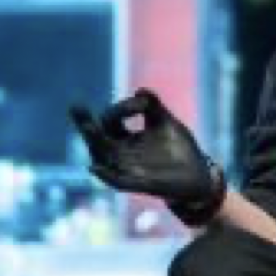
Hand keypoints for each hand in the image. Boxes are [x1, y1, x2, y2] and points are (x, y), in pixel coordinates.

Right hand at [69, 89, 216, 205]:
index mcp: (126, 138)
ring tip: (88, 126)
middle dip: (86, 123)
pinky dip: (106, 176)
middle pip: (97, 138)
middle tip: (75, 106)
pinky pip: (118, 182)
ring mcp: (129, 170)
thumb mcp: (166, 122)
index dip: (121, 109)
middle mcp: (121, 154)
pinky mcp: (141, 185)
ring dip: (95, 142)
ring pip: (104, 157)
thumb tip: (140, 90)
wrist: (199, 176)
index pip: (110, 121)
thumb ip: (153, 107)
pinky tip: (95, 167)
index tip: (143, 104)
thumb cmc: (179, 149)